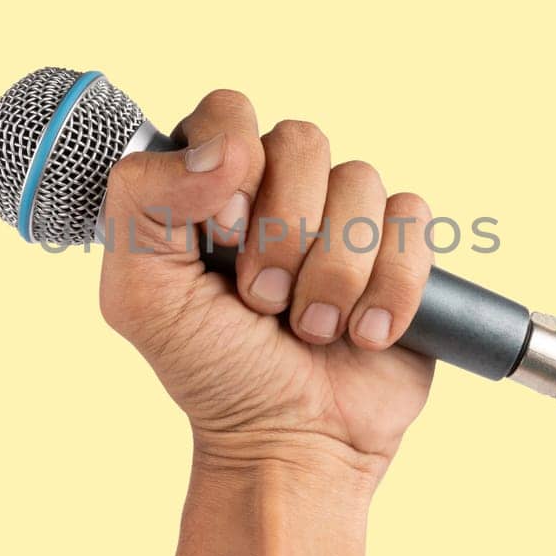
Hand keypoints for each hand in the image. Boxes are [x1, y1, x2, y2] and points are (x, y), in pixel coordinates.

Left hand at [99, 89, 434, 480]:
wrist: (291, 444)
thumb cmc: (212, 371)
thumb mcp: (141, 295)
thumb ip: (143, 202)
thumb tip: (223, 149)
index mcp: (210, 186)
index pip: (227, 112)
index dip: (232, 165)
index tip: (222, 234)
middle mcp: (279, 190)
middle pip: (302, 140)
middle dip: (283, 234)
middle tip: (263, 299)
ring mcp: (344, 218)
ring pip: (362, 182)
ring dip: (333, 275)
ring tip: (309, 328)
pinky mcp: (402, 251)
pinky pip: (414, 222)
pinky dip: (389, 290)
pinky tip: (364, 334)